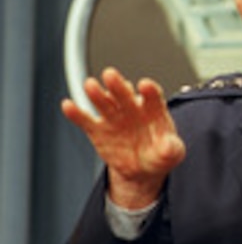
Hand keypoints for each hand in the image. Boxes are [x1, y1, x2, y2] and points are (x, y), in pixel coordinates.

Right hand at [61, 67, 185, 207]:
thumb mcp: (172, 153)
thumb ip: (172, 149)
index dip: (150, 92)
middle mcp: (132, 109)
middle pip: (125, 95)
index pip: (153, 98)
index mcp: (154, 111)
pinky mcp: (98, 130)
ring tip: (90, 85)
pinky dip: (76, 113)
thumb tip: (170, 147)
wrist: (142, 168)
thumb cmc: (160, 154)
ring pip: (104, 103)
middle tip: (111, 75)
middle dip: (118, 86)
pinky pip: (86, 120)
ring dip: (97, 94)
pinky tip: (68, 106)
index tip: (145, 85)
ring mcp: (114, 118)